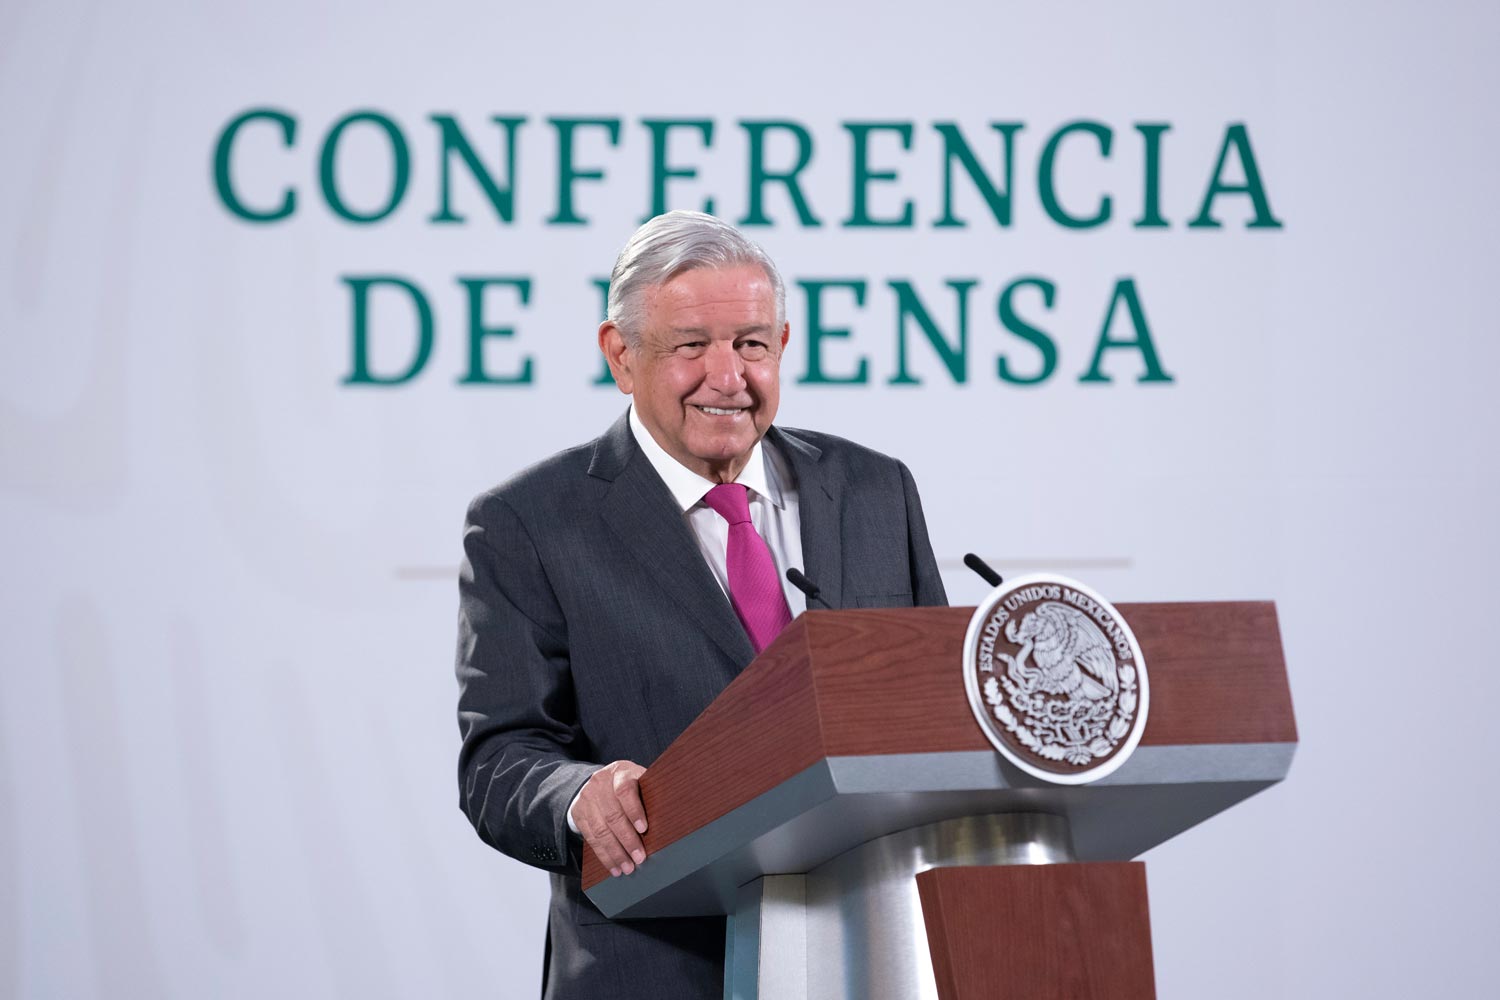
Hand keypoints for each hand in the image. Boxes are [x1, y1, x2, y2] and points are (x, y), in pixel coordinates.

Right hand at [574, 760, 648, 876]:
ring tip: (627, 868)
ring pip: (600, 830)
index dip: (634, 810)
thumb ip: (649, 794)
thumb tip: (669, 817)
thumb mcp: (639, 781)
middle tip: (639, 858)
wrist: (599, 782)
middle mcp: (600, 783)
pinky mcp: (578, 813)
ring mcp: (586, 798)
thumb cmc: (629, 784)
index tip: (644, 828)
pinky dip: (604, 855)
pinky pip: (591, 838)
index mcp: (620, 772)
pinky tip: (614, 867)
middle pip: (613, 815)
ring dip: (615, 853)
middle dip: (627, 840)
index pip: (625, 790)